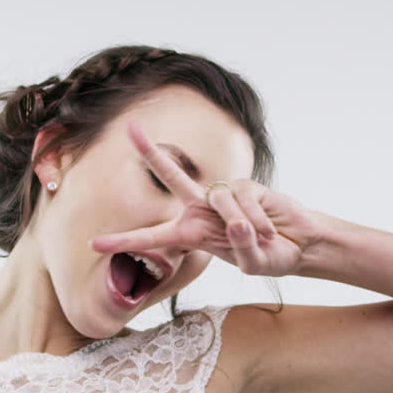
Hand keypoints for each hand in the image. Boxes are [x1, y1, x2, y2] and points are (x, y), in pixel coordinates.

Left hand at [87, 119, 322, 277]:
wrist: (299, 245)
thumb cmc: (269, 256)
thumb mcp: (250, 264)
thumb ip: (240, 249)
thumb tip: (235, 222)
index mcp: (191, 234)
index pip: (153, 238)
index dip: (124, 242)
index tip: (92, 243)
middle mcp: (201, 210)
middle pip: (172, 176)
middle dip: (151, 152)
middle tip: (130, 128)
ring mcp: (224, 196)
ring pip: (220, 201)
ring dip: (243, 228)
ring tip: (260, 239)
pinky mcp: (246, 185)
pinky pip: (243, 200)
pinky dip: (256, 221)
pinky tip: (267, 229)